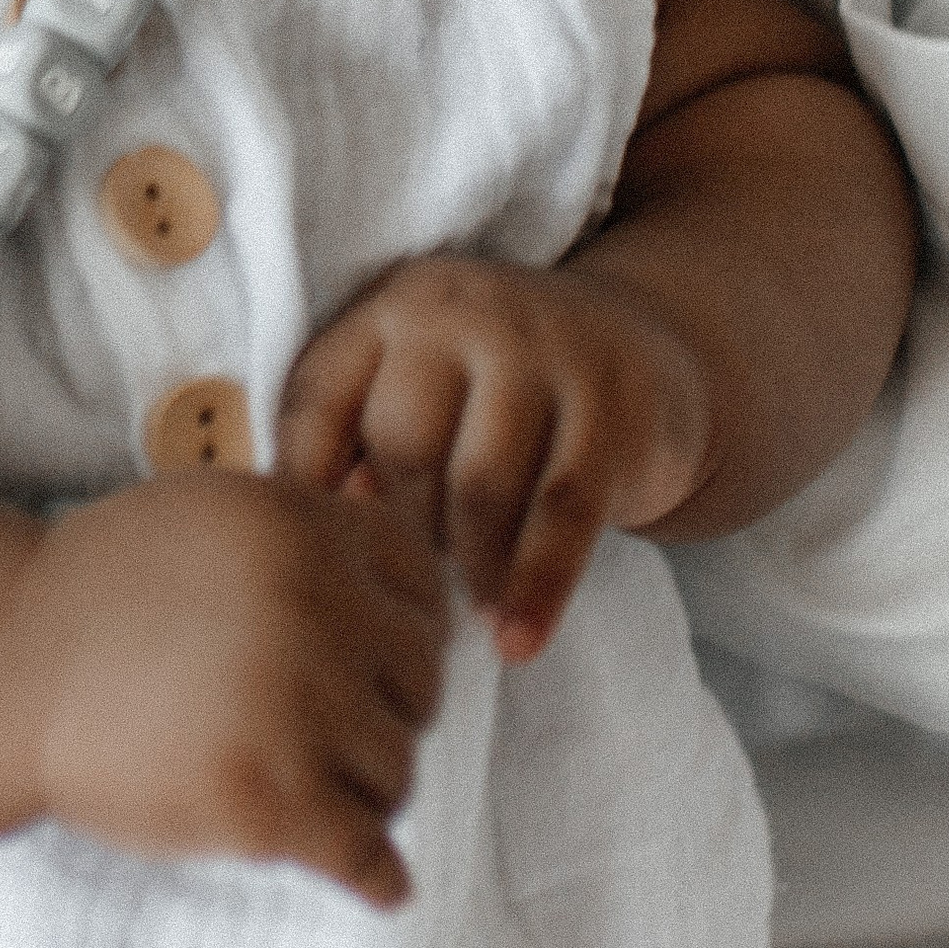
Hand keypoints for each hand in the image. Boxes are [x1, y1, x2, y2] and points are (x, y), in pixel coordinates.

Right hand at [18, 475, 448, 903]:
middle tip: (325, 733)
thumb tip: (434, 595)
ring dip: (360, 789)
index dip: (399, 632)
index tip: (368, 663)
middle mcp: (311, 606)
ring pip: (397, 769)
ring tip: (304, 790)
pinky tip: (380, 884)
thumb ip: (313, 537)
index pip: (424, 589)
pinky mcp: (266, 800)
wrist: (3, 668)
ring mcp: (292, 706)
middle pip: (423, 682)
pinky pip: (365, 851)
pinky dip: (378, 875)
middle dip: (383, 711)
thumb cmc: (102, 598)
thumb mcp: (214, 517)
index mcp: (302, 528)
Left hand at [277, 259, 710, 660]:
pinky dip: (535, 588)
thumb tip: (324, 517)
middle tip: (420, 578)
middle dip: (406, 530)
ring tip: (471, 611)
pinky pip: (562, 516)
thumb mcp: (424, 383)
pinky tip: (517, 642)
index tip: (311, 552)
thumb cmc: (497, 391)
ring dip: (470, 567)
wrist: (642, 348)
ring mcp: (545, 351)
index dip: (306, 483)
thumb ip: (360, 433)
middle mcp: (467, 312)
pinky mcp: (613, 407)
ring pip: (479, 488)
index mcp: (399, 305)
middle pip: (402, 448)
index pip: (320, 397)